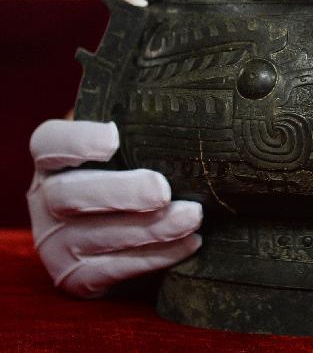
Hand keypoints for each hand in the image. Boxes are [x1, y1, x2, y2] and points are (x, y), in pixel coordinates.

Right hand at [27, 119, 202, 297]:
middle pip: (70, 195)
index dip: (77, 141)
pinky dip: (157, 257)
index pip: (50, 143)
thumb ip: (143, 128)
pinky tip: (190, 242)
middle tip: (163, 190)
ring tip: (192, 216)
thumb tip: (191, 107)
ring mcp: (56, 242)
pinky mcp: (76, 278)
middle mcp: (45, 200)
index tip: (114, 137)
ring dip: (151, 229)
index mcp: (52, 161)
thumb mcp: (130, 145)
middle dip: (120, 193)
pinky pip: (115, 270)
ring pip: (98, 237)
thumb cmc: (133, 171)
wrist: (124, 233)